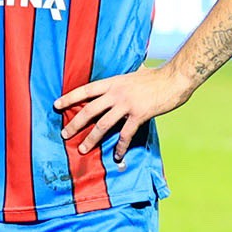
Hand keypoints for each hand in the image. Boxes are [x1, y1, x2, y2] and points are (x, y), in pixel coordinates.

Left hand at [58, 62, 194, 158]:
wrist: (174, 78)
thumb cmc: (157, 76)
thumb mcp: (134, 74)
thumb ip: (123, 82)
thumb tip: (119, 83)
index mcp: (114, 82)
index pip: (86, 90)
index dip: (70, 97)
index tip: (56, 104)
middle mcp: (117, 93)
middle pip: (89, 110)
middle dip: (75, 124)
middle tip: (65, 134)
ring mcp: (127, 104)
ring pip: (103, 124)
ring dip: (91, 139)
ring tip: (83, 149)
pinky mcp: (139, 115)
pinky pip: (125, 134)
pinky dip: (120, 147)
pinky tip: (117, 156)